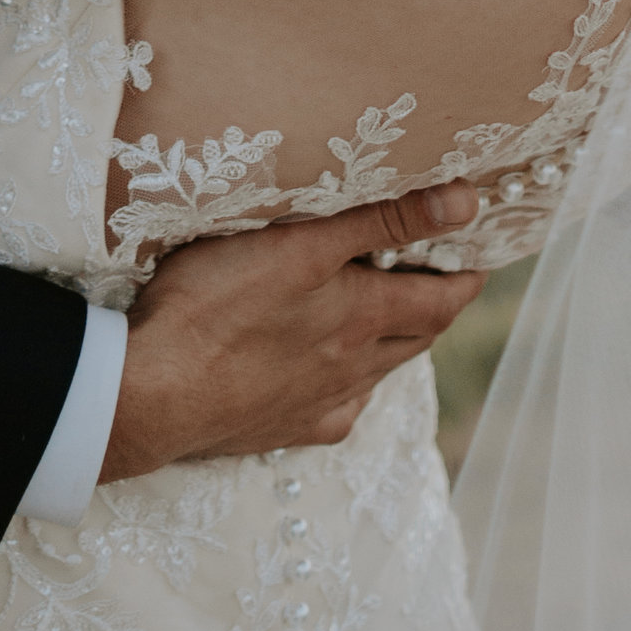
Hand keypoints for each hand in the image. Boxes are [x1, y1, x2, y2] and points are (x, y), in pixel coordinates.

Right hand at [100, 186, 486, 479]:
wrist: (150, 391)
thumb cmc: (219, 303)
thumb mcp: (304, 242)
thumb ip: (384, 219)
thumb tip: (465, 202)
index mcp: (362, 316)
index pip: (440, 301)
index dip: (466, 279)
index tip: (480, 259)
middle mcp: (351, 366)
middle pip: (415, 338)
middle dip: (436, 309)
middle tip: (441, 279)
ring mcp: (316, 404)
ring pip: (376, 374)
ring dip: (394, 345)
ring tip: (392, 318)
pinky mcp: (280, 428)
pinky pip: (336, 411)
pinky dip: (349, 388)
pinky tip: (335, 380)